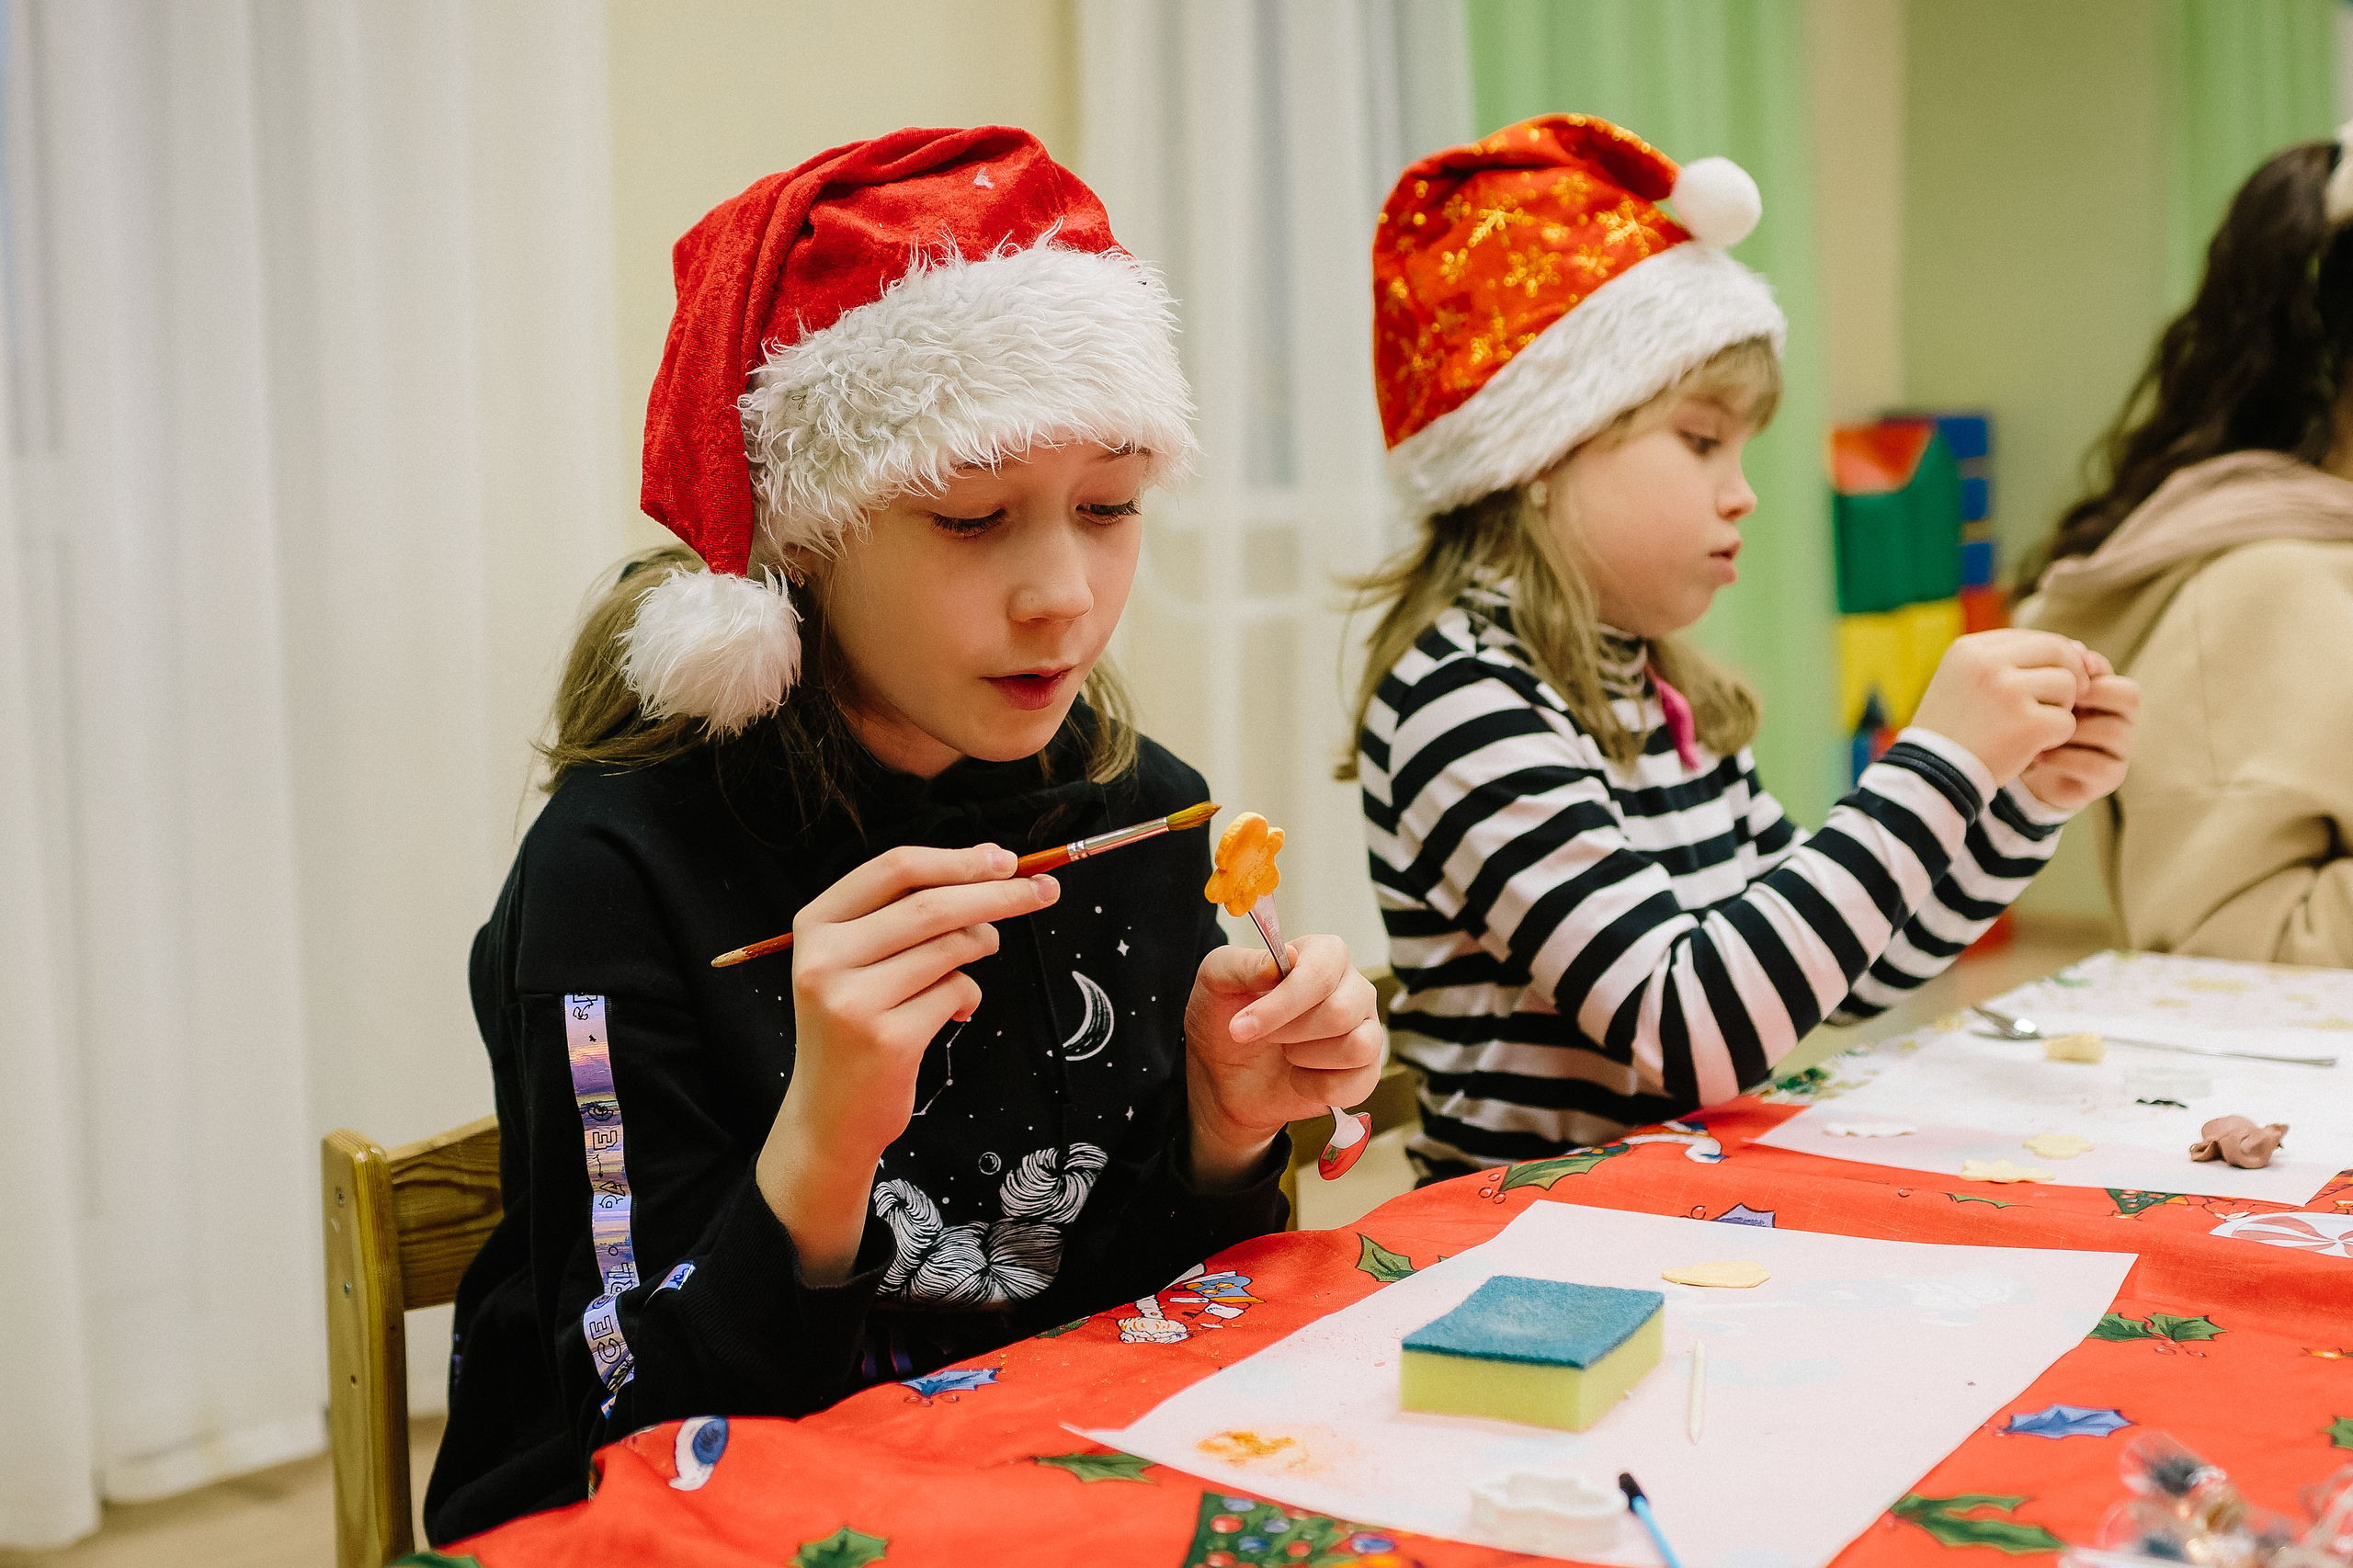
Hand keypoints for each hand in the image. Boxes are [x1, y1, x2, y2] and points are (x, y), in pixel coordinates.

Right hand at [756, 843, 1057, 1278]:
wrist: (830, 1116)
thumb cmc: (855, 1024)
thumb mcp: (856, 960)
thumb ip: (904, 912)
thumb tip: (990, 863)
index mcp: (816, 924)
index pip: (894, 868)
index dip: (958, 859)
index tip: (1005, 859)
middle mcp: (825, 958)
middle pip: (931, 903)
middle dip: (997, 893)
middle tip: (1044, 890)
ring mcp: (853, 1000)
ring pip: (950, 947)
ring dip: (984, 944)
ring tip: (984, 950)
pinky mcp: (887, 1039)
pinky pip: (956, 992)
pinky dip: (969, 995)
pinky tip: (955, 1012)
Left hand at [1182, 934, 1382, 1187]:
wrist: (1228, 1074)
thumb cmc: (1228, 1015)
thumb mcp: (1217, 980)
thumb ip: (1244, 963)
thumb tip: (1287, 957)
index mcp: (1325, 954)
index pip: (1319, 974)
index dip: (1282, 1004)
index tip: (1241, 1027)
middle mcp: (1354, 987)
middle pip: (1340, 1013)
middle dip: (1289, 1033)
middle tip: (1265, 1036)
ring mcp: (1367, 1030)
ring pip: (1357, 1047)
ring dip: (1306, 1058)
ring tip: (1287, 1052)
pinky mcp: (1367, 1071)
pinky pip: (1358, 1084)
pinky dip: (1316, 1087)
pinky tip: (1299, 1076)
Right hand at [1911, 629, 2090, 784]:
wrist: (1931, 776)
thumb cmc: (1954, 729)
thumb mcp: (1967, 682)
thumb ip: (2014, 662)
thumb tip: (2082, 650)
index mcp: (1969, 649)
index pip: (2033, 638)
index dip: (2052, 660)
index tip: (2046, 685)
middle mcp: (1987, 663)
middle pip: (2057, 651)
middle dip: (2068, 676)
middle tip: (2061, 702)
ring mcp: (2007, 692)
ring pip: (2066, 685)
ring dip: (2060, 709)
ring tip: (2031, 727)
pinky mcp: (2027, 723)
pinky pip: (2067, 721)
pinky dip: (2056, 738)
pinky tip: (2032, 747)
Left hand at [2019, 649, 2138, 812]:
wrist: (2023, 769)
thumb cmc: (2032, 721)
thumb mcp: (2041, 692)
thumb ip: (2058, 670)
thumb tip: (2076, 646)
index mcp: (2109, 696)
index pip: (2118, 677)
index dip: (2093, 671)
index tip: (2061, 672)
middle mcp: (2122, 721)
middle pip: (2129, 696)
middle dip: (2092, 694)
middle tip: (2056, 699)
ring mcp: (2120, 751)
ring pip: (2112, 730)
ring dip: (2071, 729)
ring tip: (2038, 730)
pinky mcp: (2109, 778)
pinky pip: (2096, 764)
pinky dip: (2064, 758)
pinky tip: (2036, 755)